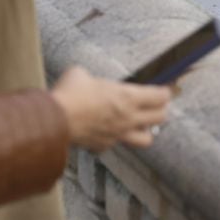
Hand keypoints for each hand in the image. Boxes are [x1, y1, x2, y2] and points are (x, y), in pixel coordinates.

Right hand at [51, 65, 171, 150]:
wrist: (55, 120)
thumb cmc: (69, 94)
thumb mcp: (79, 74)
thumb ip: (90, 78)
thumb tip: (86, 79)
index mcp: (126, 97)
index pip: (159, 97)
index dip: (164, 92)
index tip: (164, 90)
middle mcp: (128, 118)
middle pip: (160, 117)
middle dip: (160, 110)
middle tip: (155, 105)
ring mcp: (118, 134)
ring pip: (147, 139)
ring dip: (146, 131)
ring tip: (139, 124)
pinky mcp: (104, 145)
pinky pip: (118, 144)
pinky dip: (116, 139)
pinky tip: (108, 132)